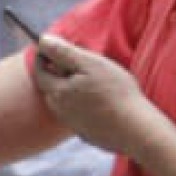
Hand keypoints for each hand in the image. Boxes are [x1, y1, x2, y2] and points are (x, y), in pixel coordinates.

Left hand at [28, 35, 152, 157]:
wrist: (136, 129)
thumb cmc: (115, 93)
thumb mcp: (91, 64)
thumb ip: (64, 52)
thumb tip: (43, 40)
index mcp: (58, 93)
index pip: (40, 73)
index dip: (42, 58)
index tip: (49, 48)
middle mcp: (61, 111)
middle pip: (51, 89)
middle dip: (56, 74)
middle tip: (70, 62)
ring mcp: (75, 125)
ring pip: (65, 103)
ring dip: (69, 90)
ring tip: (85, 80)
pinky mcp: (88, 134)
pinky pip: (79, 116)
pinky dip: (82, 106)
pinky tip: (98, 101)